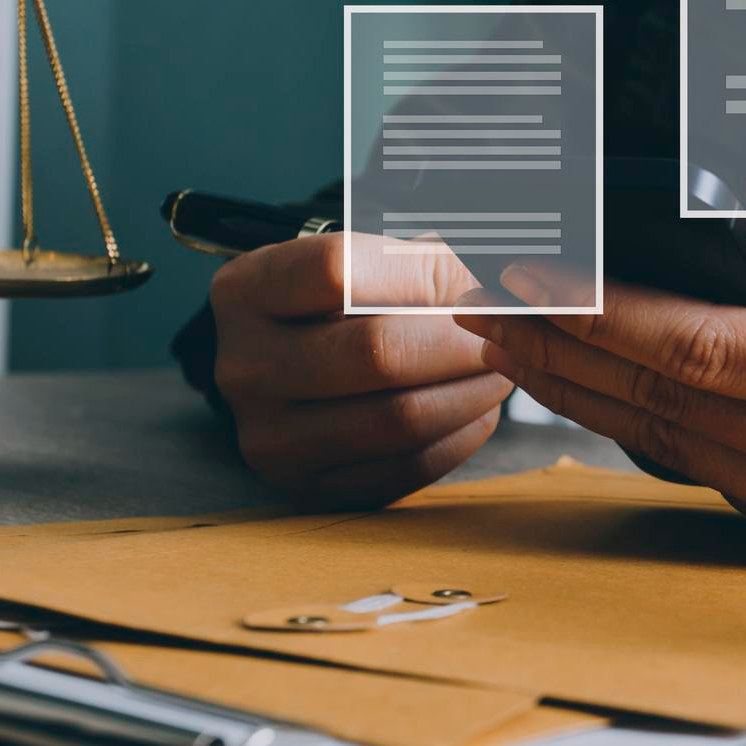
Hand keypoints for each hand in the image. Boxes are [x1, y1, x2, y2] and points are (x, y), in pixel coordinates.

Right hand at [210, 233, 511, 504]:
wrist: (286, 366)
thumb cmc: (339, 301)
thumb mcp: (361, 259)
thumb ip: (424, 261)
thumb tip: (496, 294)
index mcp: (246, 290)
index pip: (336, 269)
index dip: (421, 271)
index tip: (468, 279)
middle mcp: (245, 366)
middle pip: (376, 353)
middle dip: (461, 341)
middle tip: (500, 334)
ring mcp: (270, 435)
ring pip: (400, 419)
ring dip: (471, 392)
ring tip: (496, 370)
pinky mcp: (308, 487)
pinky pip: (407, 467)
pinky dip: (460, 435)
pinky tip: (475, 408)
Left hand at [455, 163, 745, 564]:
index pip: (704, 348)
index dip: (600, 310)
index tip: (523, 269)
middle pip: (666, 406)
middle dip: (559, 348)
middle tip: (475, 295)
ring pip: (674, 451)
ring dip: (580, 394)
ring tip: (506, 337)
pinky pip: (713, 477)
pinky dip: (640, 428)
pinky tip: (590, 387)